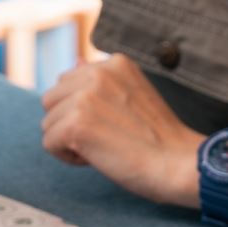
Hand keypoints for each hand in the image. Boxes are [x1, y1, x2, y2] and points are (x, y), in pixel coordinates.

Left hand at [40, 55, 199, 206]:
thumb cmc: (159, 139)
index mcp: (114, 63)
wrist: (179, 165)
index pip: (69, 83)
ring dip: (69, 141)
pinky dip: (67, 157)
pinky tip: (97, 158)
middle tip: (107, 138)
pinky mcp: (76, 123)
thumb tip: (74, 61)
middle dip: (70, 123)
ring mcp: (85, 97)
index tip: (115, 124)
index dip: (84, 111)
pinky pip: (49, 143)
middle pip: (51, 100)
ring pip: (48, 123)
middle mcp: (97, 73)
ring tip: (105, 147)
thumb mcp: (132, 95)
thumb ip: (101, 80)